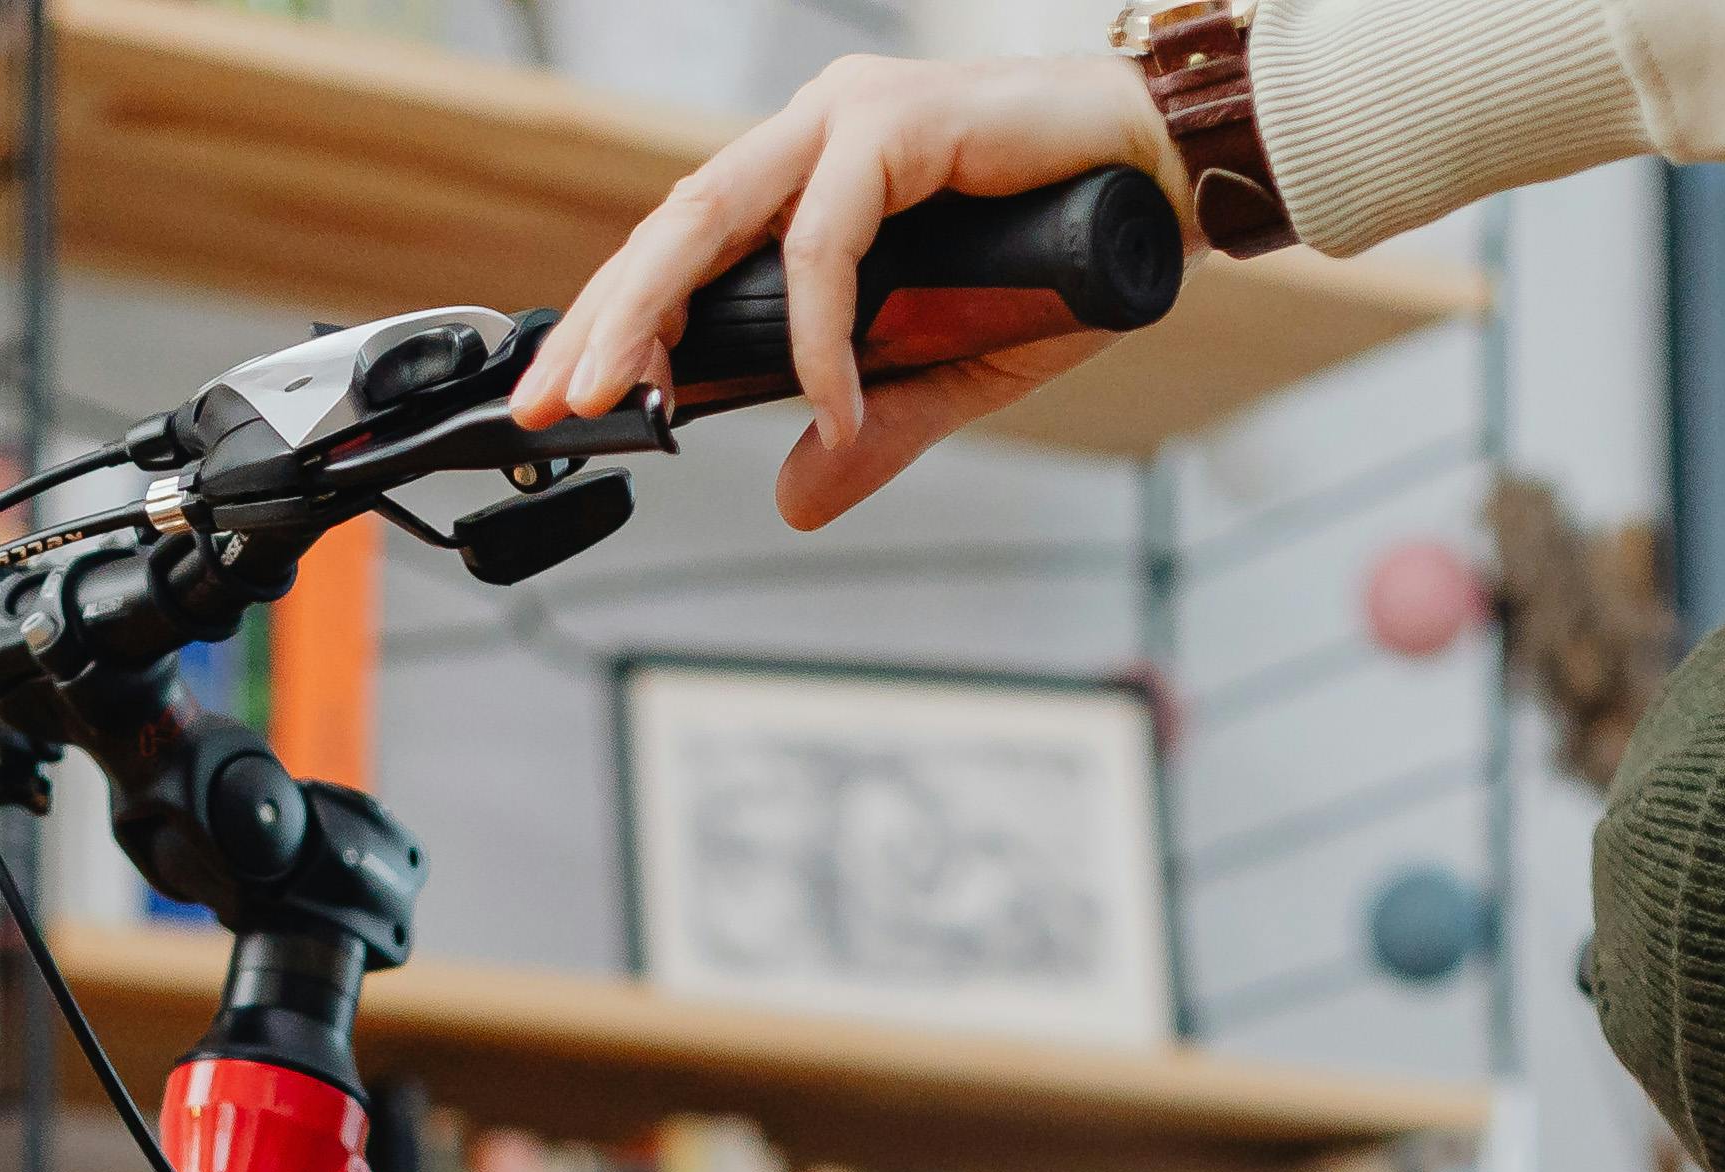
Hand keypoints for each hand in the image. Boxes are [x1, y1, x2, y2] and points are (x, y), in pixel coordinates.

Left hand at [519, 52, 1182, 528]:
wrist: (1172, 185)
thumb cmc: (1071, 255)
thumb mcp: (954, 371)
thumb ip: (872, 428)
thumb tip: (797, 499)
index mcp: (813, 176)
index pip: (687, 248)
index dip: (619, 322)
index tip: (565, 399)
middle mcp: (817, 133)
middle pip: (672, 227)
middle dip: (601, 321)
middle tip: (552, 402)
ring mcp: (849, 118)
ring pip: (713, 212)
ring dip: (653, 308)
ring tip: (621, 394)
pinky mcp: (896, 121)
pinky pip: (827, 238)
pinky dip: (817, 329)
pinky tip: (825, 398)